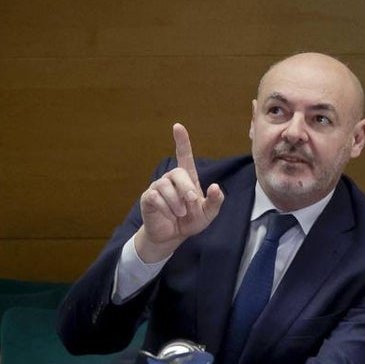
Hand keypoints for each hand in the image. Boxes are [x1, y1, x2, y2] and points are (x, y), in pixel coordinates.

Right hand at [134, 123, 224, 262]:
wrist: (172, 236)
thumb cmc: (190, 221)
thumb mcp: (209, 214)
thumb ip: (215, 201)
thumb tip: (216, 187)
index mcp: (187, 179)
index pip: (184, 156)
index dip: (182, 141)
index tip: (178, 126)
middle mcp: (171, 180)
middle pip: (177, 172)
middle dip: (186, 187)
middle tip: (192, 202)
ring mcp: (158, 187)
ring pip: (165, 185)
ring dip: (176, 202)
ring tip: (181, 213)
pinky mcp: (148, 198)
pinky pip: (156, 197)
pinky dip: (166, 208)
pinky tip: (171, 216)